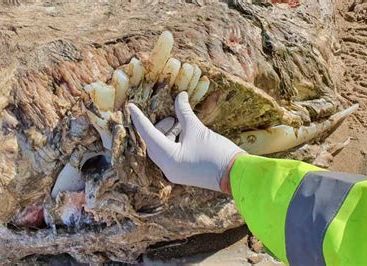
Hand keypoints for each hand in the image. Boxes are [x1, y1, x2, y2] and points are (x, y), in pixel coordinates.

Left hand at [128, 92, 245, 192]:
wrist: (236, 175)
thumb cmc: (216, 152)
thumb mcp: (197, 129)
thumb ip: (184, 113)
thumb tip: (180, 96)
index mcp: (167, 158)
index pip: (148, 135)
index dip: (139, 119)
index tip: (130, 107)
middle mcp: (167, 168)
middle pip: (153, 144)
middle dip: (159, 127)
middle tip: (171, 117)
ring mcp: (175, 172)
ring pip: (162, 149)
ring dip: (168, 134)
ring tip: (179, 123)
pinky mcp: (183, 173)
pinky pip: (170, 155)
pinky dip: (174, 142)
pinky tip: (184, 133)